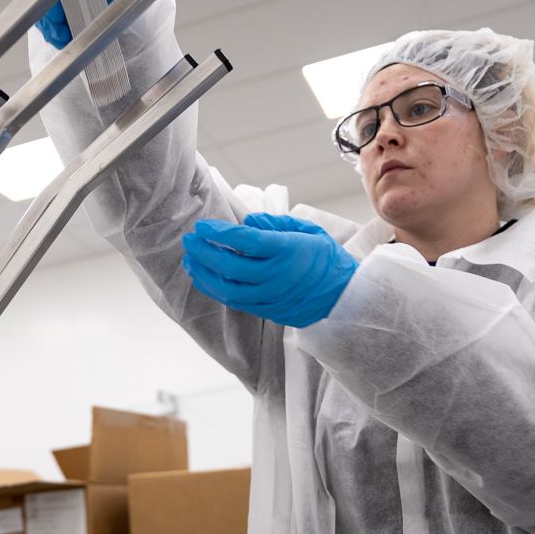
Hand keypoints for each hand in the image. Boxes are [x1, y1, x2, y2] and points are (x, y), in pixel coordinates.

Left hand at [182, 213, 358, 327]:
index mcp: (288, 250)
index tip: (202, 226)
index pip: (245, 242)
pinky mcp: (268, 310)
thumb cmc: (325, 258)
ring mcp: (271, 296)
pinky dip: (215, 290)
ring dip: (204, 274)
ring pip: (228, 289)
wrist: (345, 296)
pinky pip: (235, 302)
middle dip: (204, 252)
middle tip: (189, 240)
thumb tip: (247, 223)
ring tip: (191, 260)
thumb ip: (275, 224)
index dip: (219, 234)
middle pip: (230, 266)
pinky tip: (204, 278)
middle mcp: (277, 276)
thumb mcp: (307, 230)